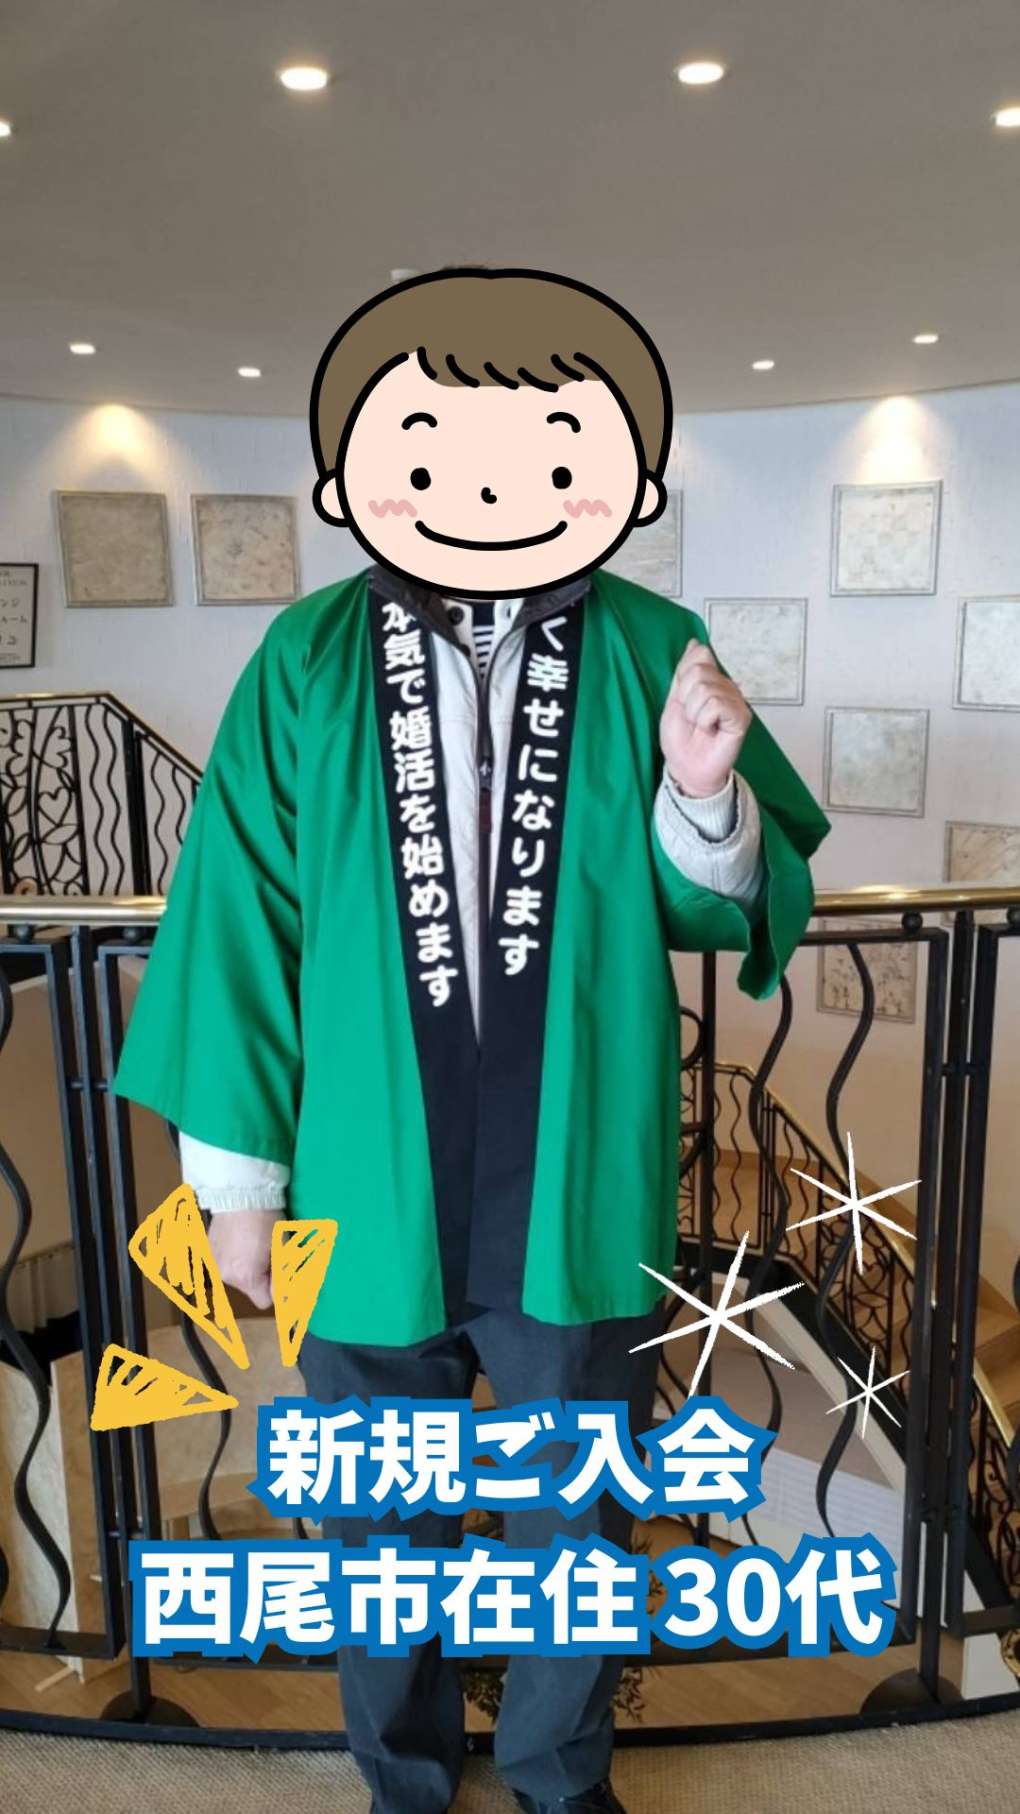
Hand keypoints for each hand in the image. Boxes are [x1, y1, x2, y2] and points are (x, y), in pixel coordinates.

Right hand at [207, 1208, 280, 1309]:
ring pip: (237, 1275)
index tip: (282, 1272)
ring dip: (247, 1265)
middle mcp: (226, 1276)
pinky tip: (239, 1237)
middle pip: (250, 1288)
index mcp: (246, 1278)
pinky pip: (226, 1261)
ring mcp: (214, 1263)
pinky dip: (234, 1255)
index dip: (277, 1290)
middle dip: (262, 1276)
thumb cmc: (266, 1220)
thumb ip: (283, 1278)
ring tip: (253, 1241)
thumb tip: (289, 1301)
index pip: (264, 1302)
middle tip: (269, 1251)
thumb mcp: (281, 1249)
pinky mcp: (208, 1250)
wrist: (239, 1192)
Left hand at [659, 639, 751, 798]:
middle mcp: (727, 687)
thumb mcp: (674, 699)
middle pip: (700, 670)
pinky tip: (710, 730)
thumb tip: (695, 643)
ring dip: (694, 712)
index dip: (683, 677)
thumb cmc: (681, 738)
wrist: (686, 767)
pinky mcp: (741, 717)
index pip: (700, 655)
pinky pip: (716, 704)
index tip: (683, 700)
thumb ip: (684, 671)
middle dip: (686, 697)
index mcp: (712, 680)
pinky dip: (705, 719)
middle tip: (692, 717)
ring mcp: (736, 701)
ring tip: (700, 726)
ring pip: (706, 688)